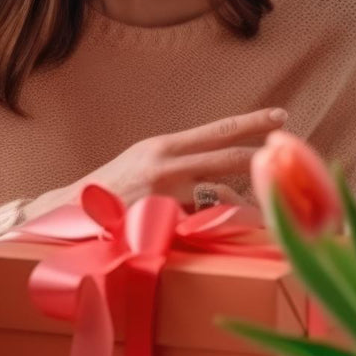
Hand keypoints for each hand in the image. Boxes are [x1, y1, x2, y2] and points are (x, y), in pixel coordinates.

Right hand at [27, 107, 286, 215]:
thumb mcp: (143, 165)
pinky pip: (201, 229)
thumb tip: (222, 171)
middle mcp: (164, 165)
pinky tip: (215, 238)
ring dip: (237, 209)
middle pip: (227, 159)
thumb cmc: (111, 193)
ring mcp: (162, 195)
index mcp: (162, 147)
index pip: (216, 131)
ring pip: (219, 199)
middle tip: (290, 158)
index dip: (251, 123)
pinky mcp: (159, 223)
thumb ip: (179, 163)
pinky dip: (213, 232)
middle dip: (261, 158)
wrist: (65, 216)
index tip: (281, 117)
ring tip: (247, 220)